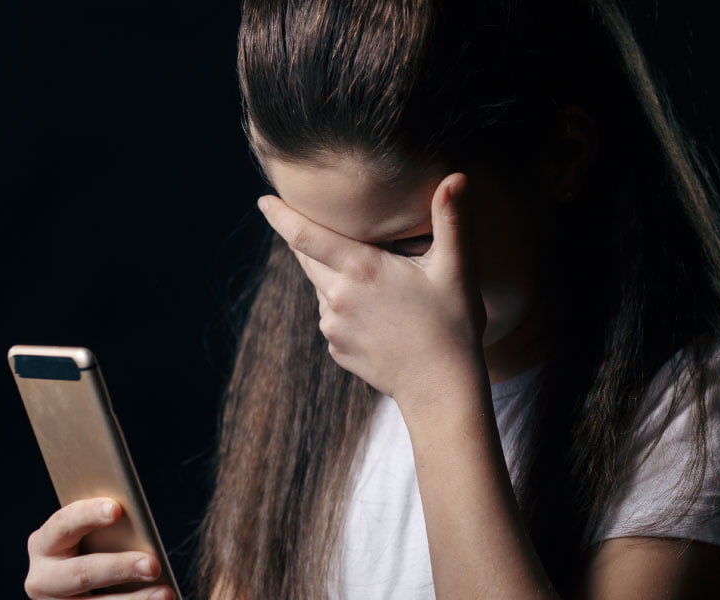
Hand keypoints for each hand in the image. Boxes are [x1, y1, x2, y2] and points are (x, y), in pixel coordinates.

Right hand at [24, 498, 174, 599]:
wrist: (74, 586)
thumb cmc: (92, 548)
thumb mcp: (90, 537)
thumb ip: (105, 530)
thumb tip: (138, 525)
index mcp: (44, 543)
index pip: (63, 524)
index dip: (88, 514)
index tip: (117, 509)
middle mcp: (42, 578)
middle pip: (81, 573)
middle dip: (119, 568)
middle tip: (152, 565)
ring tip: (165, 593)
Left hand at [256, 172, 486, 405]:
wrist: (442, 389)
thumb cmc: (452, 324)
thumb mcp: (456, 268)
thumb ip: (451, 219)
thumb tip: (456, 176)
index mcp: (361, 269)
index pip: (306, 236)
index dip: (281, 216)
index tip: (263, 201)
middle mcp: (337, 297)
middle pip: (308, 259)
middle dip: (309, 242)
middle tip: (318, 229)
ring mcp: (332, 327)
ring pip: (323, 289)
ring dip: (336, 278)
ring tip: (377, 285)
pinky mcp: (336, 350)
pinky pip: (333, 319)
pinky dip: (347, 310)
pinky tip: (379, 318)